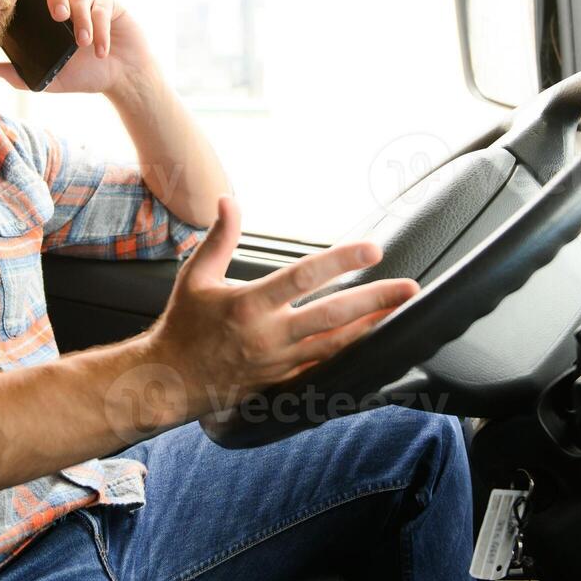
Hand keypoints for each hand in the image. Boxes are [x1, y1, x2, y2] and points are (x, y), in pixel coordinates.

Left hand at [0, 0, 155, 97]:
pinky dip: (101, 29)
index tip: (28, 10)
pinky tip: (100, 50)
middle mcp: (70, 1)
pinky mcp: (112, 5)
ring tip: (83, 44)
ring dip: (81, 21)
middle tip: (58, 17)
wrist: (123, 79)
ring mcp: (91, 1)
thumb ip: (22, 76)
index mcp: (53, 13)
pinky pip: (102, 8)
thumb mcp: (52, 79)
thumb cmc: (87, 74)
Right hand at [147, 196, 420, 417]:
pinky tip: (373, 343)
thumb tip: (228, 199)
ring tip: (400, 312)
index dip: (340, 262)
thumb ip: (219, 237)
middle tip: (408, 287)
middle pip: (331, 316)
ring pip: (335, 345)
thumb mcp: (195, 276)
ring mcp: (279, 362)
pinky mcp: (283, 380)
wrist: (172, 381)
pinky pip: (324, 367)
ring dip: (371, 327)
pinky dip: (352, 354)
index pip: (303, 277)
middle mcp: (268, 335)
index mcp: (248, 305)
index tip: (371, 249)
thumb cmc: (184, 324)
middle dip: (373, 300)